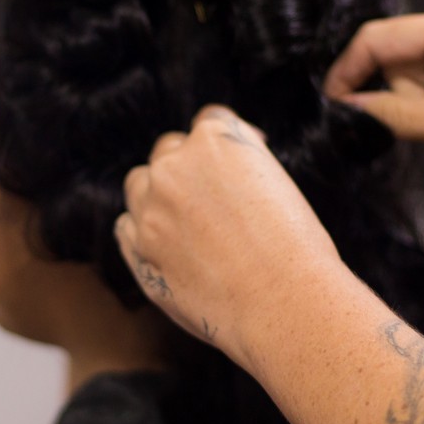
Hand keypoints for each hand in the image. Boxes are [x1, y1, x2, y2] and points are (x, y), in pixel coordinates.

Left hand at [115, 105, 341, 369]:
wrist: (284, 302)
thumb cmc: (297, 250)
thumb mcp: (279, 185)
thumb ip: (241, 170)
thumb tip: (222, 177)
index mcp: (217, 140)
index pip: (209, 121)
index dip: (224, 143)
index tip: (237, 165)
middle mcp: (175, 165)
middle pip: (168, 151)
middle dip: (187, 168)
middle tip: (211, 201)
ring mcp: (150, 206)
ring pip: (139, 185)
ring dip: (156, 196)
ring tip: (187, 227)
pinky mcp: (137, 248)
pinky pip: (125, 227)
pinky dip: (141, 232)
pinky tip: (170, 249)